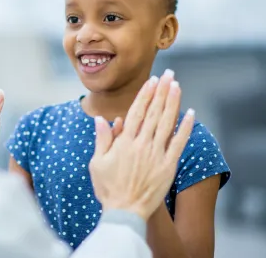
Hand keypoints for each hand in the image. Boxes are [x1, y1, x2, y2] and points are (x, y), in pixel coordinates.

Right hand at [89, 70, 194, 220]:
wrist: (125, 212)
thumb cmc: (108, 188)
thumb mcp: (97, 163)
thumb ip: (102, 139)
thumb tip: (102, 119)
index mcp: (124, 142)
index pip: (137, 112)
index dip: (145, 94)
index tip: (151, 81)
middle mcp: (142, 144)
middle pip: (154, 112)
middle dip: (162, 91)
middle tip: (168, 74)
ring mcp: (157, 155)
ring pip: (167, 123)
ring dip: (173, 102)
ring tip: (177, 85)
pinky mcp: (168, 166)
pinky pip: (179, 143)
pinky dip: (185, 127)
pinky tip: (190, 113)